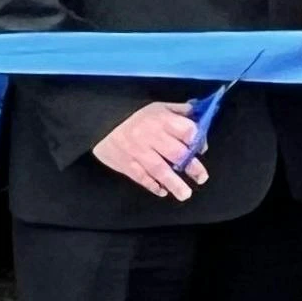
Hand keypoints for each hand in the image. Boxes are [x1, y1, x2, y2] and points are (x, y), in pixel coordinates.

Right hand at [92, 102, 208, 201]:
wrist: (100, 121)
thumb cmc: (134, 114)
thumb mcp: (158, 106)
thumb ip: (179, 111)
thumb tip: (199, 114)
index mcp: (162, 119)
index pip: (186, 130)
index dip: (198, 141)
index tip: (202, 149)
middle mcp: (152, 136)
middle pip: (176, 153)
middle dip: (192, 167)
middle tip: (201, 177)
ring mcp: (138, 151)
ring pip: (159, 169)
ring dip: (174, 183)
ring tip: (185, 194)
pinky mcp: (126, 163)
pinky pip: (141, 177)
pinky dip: (152, 185)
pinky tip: (162, 191)